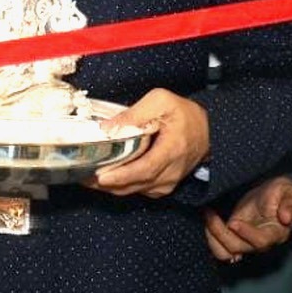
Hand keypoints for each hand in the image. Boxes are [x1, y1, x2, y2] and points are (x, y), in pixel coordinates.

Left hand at [90, 89, 208, 196]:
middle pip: (135, 184)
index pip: (145, 169)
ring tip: (86, 178)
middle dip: (106, 184)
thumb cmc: (184, 114)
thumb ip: (134, 114)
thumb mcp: (161, 101)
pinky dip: (120, 186)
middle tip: (81, 177)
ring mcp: (167, 183)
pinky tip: (104, 178)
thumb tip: (107, 128)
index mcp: (172, 151)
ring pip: (134, 191)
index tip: (100, 176)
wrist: (209, 131)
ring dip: (110, 187)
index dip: (122, 175)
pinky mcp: (163, 185)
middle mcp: (170, 173)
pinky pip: (138, 190)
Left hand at [203, 176, 291, 261]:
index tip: (234, 223)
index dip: (247, 234)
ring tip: (208, 215)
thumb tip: (286, 217)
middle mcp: (260, 242)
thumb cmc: (283, 193)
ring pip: (225, 252)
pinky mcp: (234, 238)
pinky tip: (208, 219)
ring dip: (212, 237)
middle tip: (210, 213)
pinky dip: (210, 237)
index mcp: (276, 233)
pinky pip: (219, 248)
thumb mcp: (291, 192)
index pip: (261, 241)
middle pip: (237, 248)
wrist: (273, 195)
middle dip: (220, 233)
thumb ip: (291, 204)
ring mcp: (245, 242)